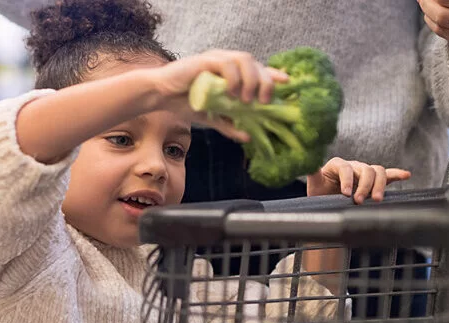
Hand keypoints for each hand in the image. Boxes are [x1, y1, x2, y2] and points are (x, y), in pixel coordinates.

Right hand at [145, 49, 288, 141]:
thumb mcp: (212, 117)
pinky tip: (231, 92)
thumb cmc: (185, 102)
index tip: (287, 83)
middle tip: (265, 101)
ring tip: (246, 99)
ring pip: (244, 59)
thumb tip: (248, 137)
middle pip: (256, 63)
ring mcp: (216, 59)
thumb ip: (229, 125)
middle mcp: (226, 62)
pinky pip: (225, 63)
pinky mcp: (204, 61)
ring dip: (250, 79)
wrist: (161, 96)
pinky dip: (232, 77)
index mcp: (231, 73)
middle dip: (265, 81)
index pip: (258, 69)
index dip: (274, 74)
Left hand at [306, 157, 411, 203]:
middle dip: (364, 185)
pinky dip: (397, 174)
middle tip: (360, 201)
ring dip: (379, 185)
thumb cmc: (319, 192)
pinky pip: (387, 175)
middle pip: (365, 169)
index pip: (345, 167)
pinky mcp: (374, 181)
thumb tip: (306, 162)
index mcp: (337, 165)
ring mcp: (364, 172)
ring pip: (377, 171)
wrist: (326, 201)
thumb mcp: (314, 184)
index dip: (347, 179)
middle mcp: (353, 166)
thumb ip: (312, 172)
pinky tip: (406, 175)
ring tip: (377, 199)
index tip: (346, 194)